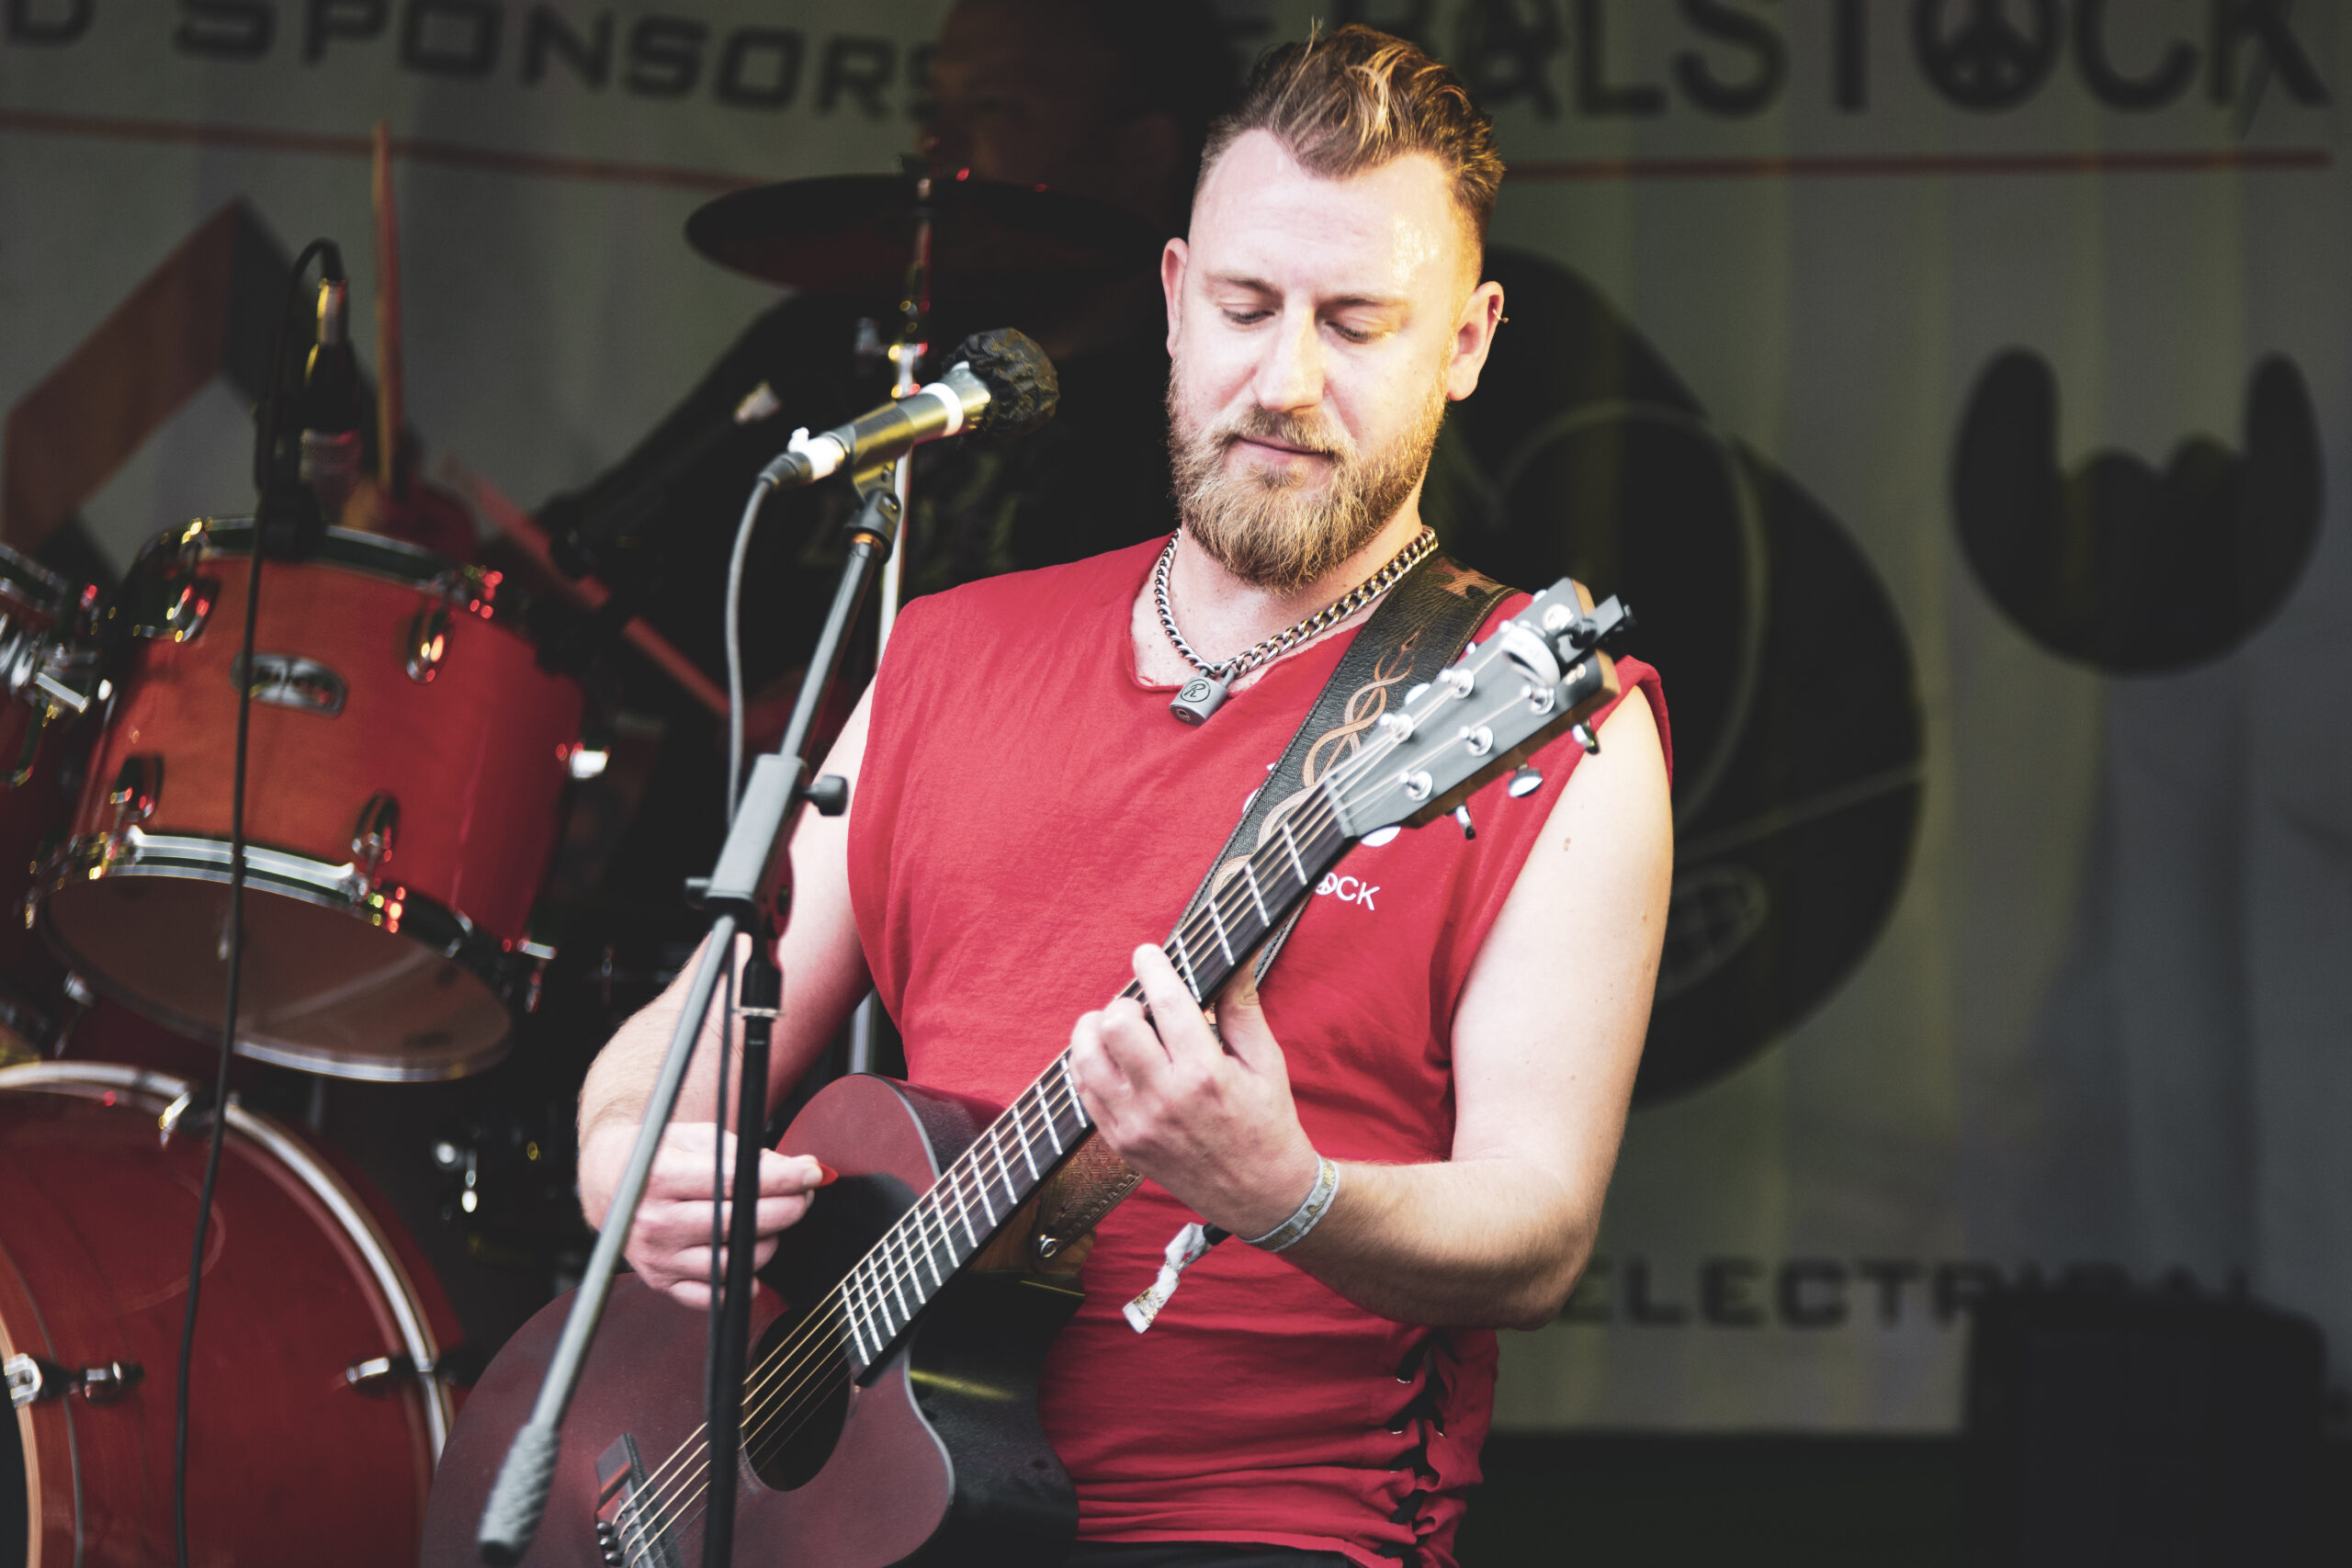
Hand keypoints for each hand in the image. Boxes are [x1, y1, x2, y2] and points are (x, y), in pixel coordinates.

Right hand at [577, 1120, 832, 1307]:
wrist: (607, 1181)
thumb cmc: (659, 1155)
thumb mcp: (697, 1138)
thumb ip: (747, 1154)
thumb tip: (800, 1167)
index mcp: (661, 1178)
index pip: (735, 1183)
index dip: (783, 1179)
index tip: (812, 1172)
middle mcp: (656, 1221)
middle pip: (738, 1224)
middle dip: (786, 1208)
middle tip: (804, 1194)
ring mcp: (657, 1257)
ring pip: (732, 1263)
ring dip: (769, 1243)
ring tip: (775, 1221)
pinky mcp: (660, 1281)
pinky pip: (709, 1296)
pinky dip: (739, 1285)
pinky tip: (752, 1264)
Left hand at [1069, 944, 1321, 1239]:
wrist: (1261, 1196)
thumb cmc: (1268, 1125)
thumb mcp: (1266, 1062)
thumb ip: (1242, 1006)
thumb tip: (1238, 956)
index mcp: (1206, 1074)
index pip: (1165, 1002)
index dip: (1152, 966)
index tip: (1148, 953)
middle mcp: (1165, 1100)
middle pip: (1114, 1026)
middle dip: (1125, 1003)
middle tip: (1142, 1007)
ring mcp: (1136, 1125)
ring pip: (1085, 1057)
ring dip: (1096, 1032)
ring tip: (1120, 1031)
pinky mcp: (1120, 1144)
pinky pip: (1082, 1091)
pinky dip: (1090, 1065)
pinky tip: (1113, 1060)